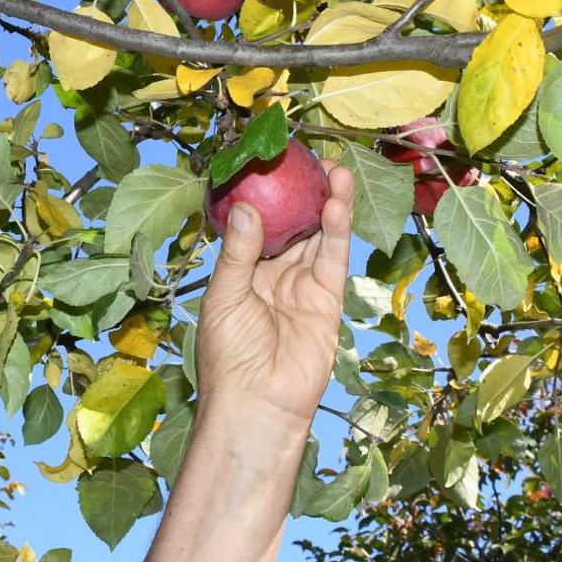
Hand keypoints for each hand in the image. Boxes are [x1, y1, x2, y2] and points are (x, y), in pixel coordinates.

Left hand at [194, 161, 353, 424]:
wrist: (257, 404)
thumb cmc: (228, 354)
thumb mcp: (223, 296)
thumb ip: (238, 252)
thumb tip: (246, 206)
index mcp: (241, 272)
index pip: (255, 225)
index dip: (265, 195)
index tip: (270, 162)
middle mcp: (272, 274)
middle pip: (292, 225)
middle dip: (302, 193)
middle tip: (311, 157)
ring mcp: (301, 286)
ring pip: (317, 236)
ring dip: (327, 203)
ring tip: (334, 168)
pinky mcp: (327, 300)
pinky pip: (333, 259)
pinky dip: (337, 231)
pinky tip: (337, 203)